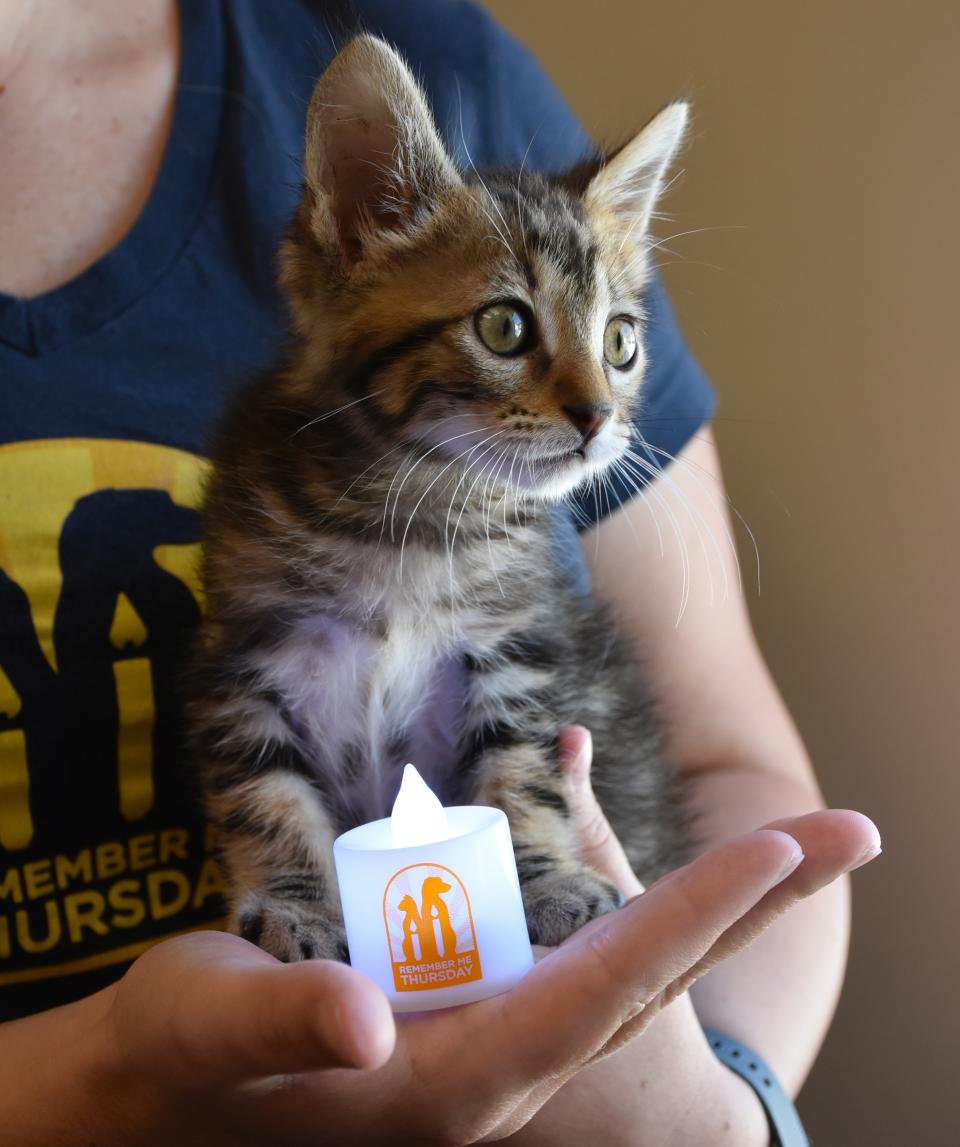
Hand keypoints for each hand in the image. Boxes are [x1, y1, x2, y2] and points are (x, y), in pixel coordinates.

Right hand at [83, 752, 877, 1145]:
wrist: (155, 1107)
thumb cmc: (177, 1066)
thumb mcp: (211, 1029)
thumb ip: (285, 1021)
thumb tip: (366, 1019)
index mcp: (453, 1083)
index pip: (603, 988)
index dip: (693, 916)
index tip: (777, 849)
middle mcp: (497, 1071)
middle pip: (654, 979)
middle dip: (751, 906)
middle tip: (847, 835)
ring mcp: (489, 1047)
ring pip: (629, 972)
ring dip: (714, 910)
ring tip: (794, 848)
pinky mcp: (466, 1021)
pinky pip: (573, 961)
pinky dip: (635, 911)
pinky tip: (659, 876)